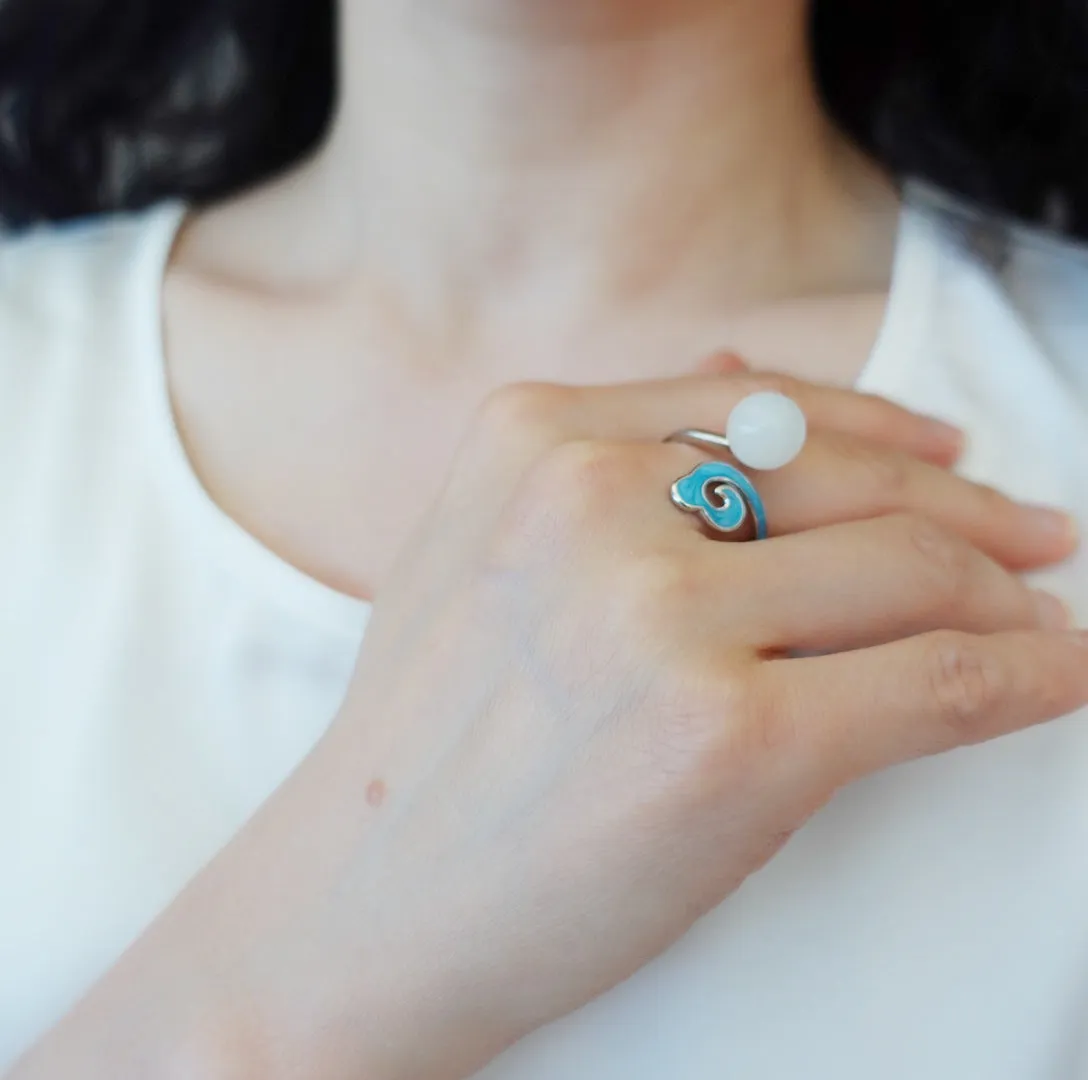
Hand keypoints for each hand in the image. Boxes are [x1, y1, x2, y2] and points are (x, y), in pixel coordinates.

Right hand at [309, 369, 1078, 1078]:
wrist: (360, 900)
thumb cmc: (423, 739)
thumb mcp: (480, 549)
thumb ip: (604, 456)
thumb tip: (737, 375)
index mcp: (533, 440)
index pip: (761, 405)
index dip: (880, 425)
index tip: (946, 451)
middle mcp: (594, 503)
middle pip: (849, 478)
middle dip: (966, 505)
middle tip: (1033, 535)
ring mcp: (662, 615)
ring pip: (909, 569)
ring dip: (1000, 596)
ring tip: (1037, 619)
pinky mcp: (732, 738)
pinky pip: (933, 681)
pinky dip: (1015, 677)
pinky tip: (1047, 677)